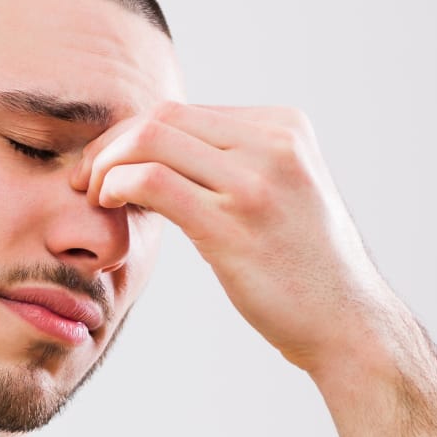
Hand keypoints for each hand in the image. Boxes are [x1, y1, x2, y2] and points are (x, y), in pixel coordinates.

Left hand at [72, 101, 402, 375]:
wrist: (349, 325)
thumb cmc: (307, 268)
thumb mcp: (284, 191)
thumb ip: (240, 161)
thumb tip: (168, 148)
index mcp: (285, 127)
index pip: (184, 111)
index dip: (133, 135)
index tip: (108, 165)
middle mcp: (274, 144)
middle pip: (163, 118)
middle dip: (112, 143)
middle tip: (86, 178)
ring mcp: (255, 182)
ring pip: (152, 141)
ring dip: (107, 163)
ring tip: (94, 194)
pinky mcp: (234, 224)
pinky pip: (154, 182)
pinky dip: (118, 185)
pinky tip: (110, 207)